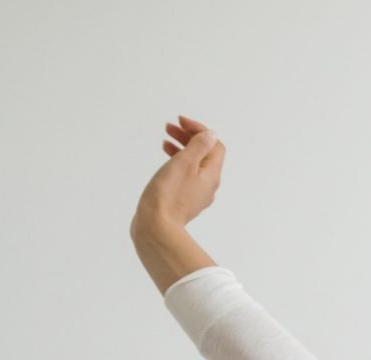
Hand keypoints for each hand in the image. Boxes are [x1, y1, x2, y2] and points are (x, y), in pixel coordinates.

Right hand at [134, 115, 225, 229]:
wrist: (156, 226)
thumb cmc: (169, 193)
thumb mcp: (185, 163)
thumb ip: (199, 146)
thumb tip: (211, 135)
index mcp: (211, 175)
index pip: (214, 145)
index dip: (199, 130)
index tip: (180, 122)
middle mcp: (207, 185)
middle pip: (204, 155)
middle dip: (188, 137)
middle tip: (170, 127)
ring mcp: (195, 195)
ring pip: (193, 165)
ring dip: (181, 148)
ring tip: (165, 139)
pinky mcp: (182, 201)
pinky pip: (185, 176)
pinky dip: (177, 163)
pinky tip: (165, 160)